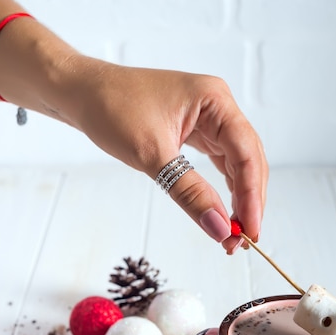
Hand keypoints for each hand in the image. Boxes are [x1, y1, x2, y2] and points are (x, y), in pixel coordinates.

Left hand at [63, 60, 267, 251]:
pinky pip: (220, 163)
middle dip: (249, 201)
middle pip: (249, 160)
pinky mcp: (198, 132)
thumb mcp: (152, 155)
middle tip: (243, 240)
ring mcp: (210, 119)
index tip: (250, 231)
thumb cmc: (112, 109)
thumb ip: (189, 193)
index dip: (252, 196)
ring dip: (239, 199)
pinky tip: (225, 212)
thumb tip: (219, 228)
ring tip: (234, 234)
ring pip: (238, 165)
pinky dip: (224, 189)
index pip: (246, 154)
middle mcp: (218, 107)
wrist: (83, 93)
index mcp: (214, 100)